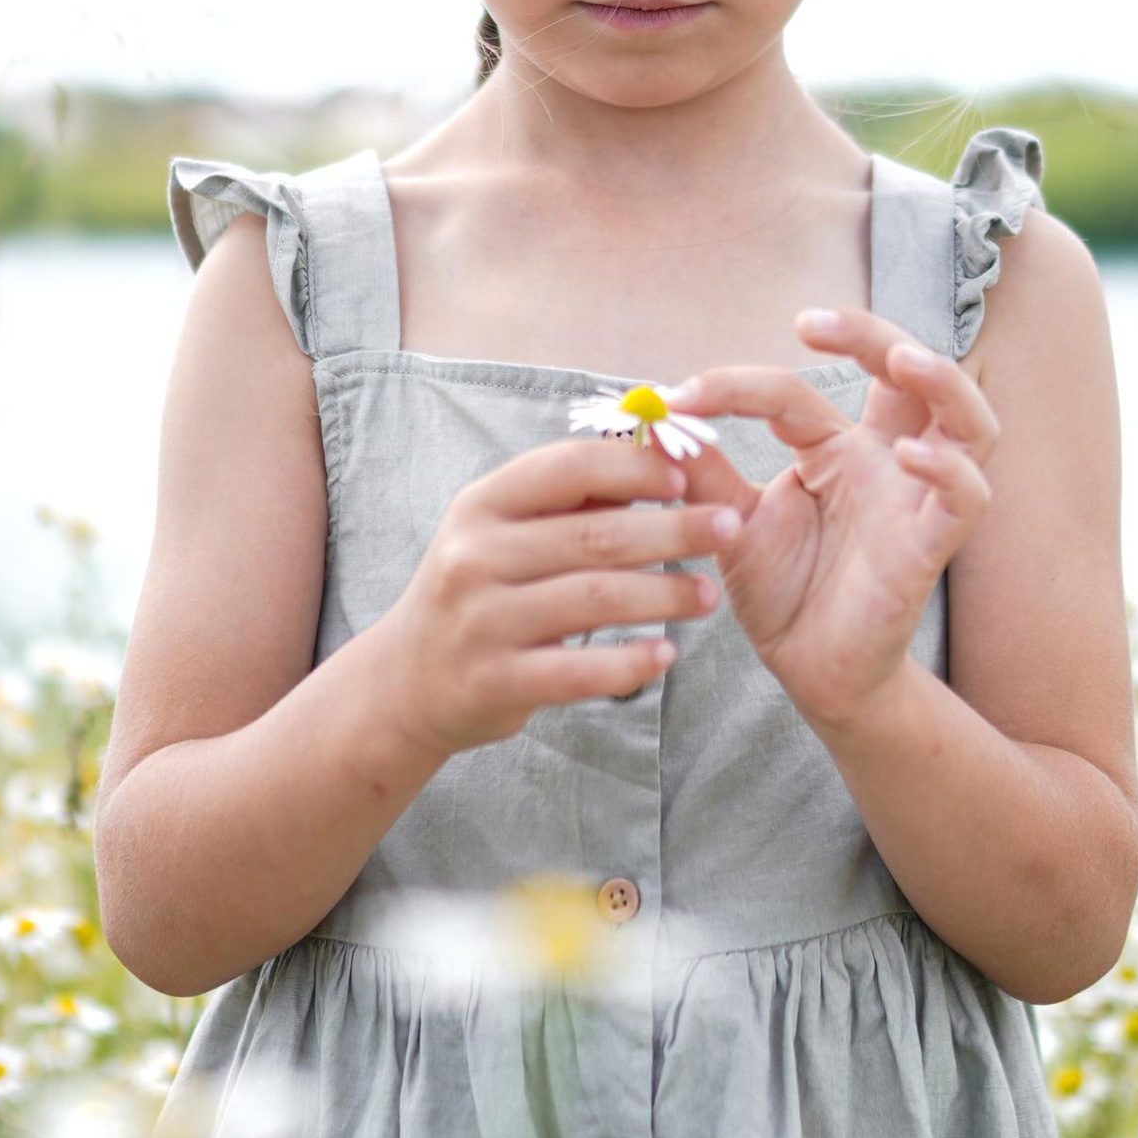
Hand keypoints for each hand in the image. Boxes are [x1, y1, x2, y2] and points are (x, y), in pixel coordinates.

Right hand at [373, 435, 731, 763]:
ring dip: (664, 595)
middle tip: (730, 528)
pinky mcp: (495, 681)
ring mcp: (481, 621)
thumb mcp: (502, 532)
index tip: (687, 474)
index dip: (633, 467)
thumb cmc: (478, 590)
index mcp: (481, 505)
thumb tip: (657, 456)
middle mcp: (475, 557)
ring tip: (709, 596)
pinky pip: (577, 671)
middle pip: (594, 536)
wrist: (407, 680)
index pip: (567, 468)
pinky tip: (666, 655)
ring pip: (594, 600)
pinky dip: (628, 662)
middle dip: (673, 530)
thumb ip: (569, 501)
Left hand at [668, 312, 999, 730]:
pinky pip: (967, 498)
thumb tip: (651, 418)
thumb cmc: (784, 593)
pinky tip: (912, 455)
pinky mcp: (931, 547)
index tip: (681, 397)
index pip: (794, 393)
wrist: (810, 673)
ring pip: (967, 421)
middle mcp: (884, 461)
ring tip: (903, 360)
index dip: (738, 387)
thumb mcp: (731, 522)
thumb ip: (701, 473)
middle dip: (873, 333)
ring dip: (944, 382)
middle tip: (813, 323)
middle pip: (910, 372)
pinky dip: (949, 470)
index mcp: (835, 449)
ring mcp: (915, 500)